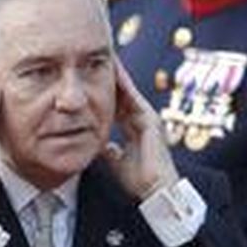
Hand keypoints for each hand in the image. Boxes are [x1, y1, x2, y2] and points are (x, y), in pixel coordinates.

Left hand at [102, 59, 177, 200]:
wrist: (157, 190)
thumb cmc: (140, 181)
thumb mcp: (116, 162)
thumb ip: (109, 151)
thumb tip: (99, 144)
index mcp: (135, 128)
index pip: (117, 104)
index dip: (104, 91)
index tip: (90, 78)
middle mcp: (143, 119)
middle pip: (123, 92)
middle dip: (110, 77)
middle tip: (94, 59)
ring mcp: (148, 118)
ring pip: (128, 90)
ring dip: (117, 74)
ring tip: (105, 57)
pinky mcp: (150, 119)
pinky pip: (134, 96)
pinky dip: (123, 83)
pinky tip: (113, 69)